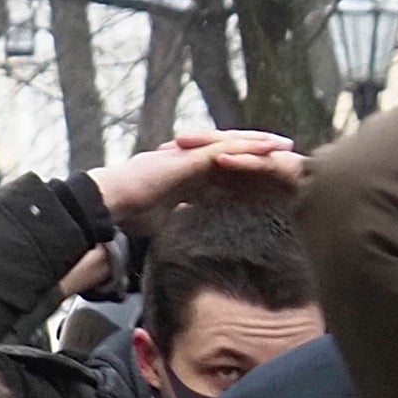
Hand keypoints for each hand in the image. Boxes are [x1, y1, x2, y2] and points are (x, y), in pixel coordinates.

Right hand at [95, 129, 305, 219]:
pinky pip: (227, 148)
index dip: (246, 178)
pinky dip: (249, 146)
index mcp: (187, 179)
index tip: (267, 183)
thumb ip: (175, 228)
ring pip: (234, 146)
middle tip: (286, 157)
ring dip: (262, 144)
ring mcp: (192, 156)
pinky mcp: (192, 156)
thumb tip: (180, 253)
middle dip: (260, 156)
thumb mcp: (162, 224)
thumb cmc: (128, 216)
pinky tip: (269, 146)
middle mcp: (192, 162)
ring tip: (286, 146)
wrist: (112, 204)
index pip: (223, 176)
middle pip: (235, 156)